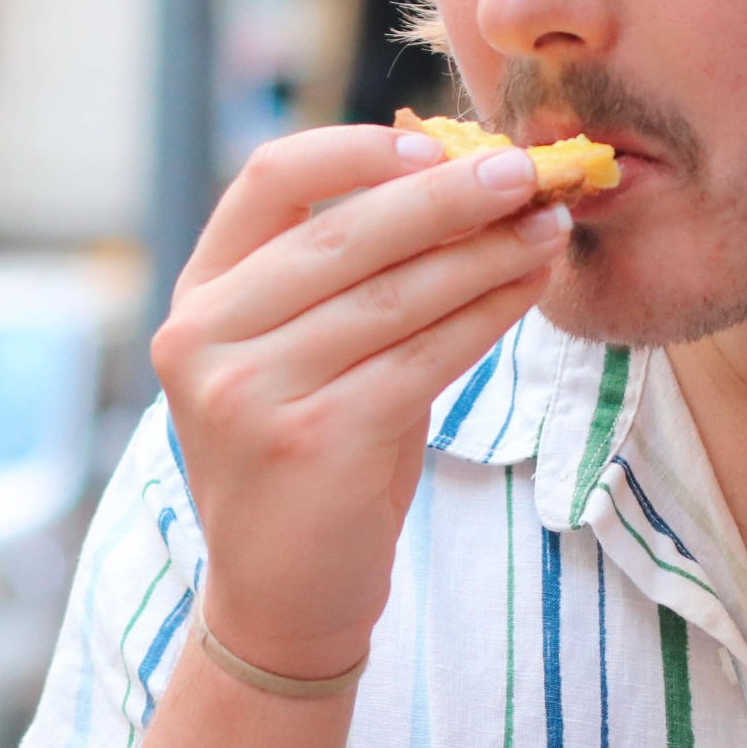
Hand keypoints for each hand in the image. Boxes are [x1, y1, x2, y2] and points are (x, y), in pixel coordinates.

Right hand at [152, 125, 566, 679]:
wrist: (282, 600)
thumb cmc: (310, 460)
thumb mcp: (303, 357)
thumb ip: (355, 276)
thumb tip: (461, 176)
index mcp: (198, 300)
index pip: (269, 181)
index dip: (356, 151)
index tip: (437, 147)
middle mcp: (206, 339)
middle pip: (341, 234)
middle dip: (447, 197)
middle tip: (527, 172)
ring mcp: (251, 394)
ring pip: (394, 295)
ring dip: (485, 254)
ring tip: (547, 226)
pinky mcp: (313, 441)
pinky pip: (423, 357)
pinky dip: (485, 316)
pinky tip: (526, 291)